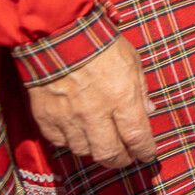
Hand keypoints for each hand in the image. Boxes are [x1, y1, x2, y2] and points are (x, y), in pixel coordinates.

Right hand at [26, 37, 156, 168]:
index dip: (144, 150)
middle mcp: (95, 114)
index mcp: (122, 98)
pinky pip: (60, 142)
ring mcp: (69, 118)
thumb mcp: (131, 60)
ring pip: (84, 151)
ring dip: (96, 151)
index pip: (137, 137)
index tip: (147, 154)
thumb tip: (148, 111)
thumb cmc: (100, 43)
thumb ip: (141, 89)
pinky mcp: (46, 118)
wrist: (57, 35)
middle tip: (126, 158)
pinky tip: (78, 135)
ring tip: (102, 146)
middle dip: (121, 160)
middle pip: (109, 153)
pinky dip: (71, 142)